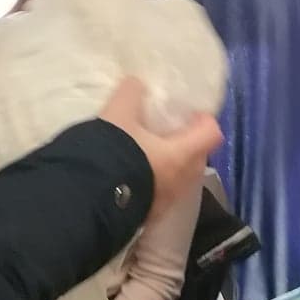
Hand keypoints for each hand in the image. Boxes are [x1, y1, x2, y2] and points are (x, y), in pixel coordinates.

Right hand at [99, 78, 220, 216]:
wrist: (87, 200)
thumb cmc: (113, 153)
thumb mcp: (118, 113)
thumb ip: (131, 94)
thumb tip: (136, 85)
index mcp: (182, 154)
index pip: (212, 133)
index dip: (204, 119)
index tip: (187, 113)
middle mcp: (181, 180)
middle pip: (198, 156)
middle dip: (186, 141)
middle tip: (164, 129)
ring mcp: (167, 200)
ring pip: (179, 176)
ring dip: (169, 163)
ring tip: (145, 150)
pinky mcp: (150, 214)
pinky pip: (161, 192)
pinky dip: (154, 180)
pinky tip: (131, 172)